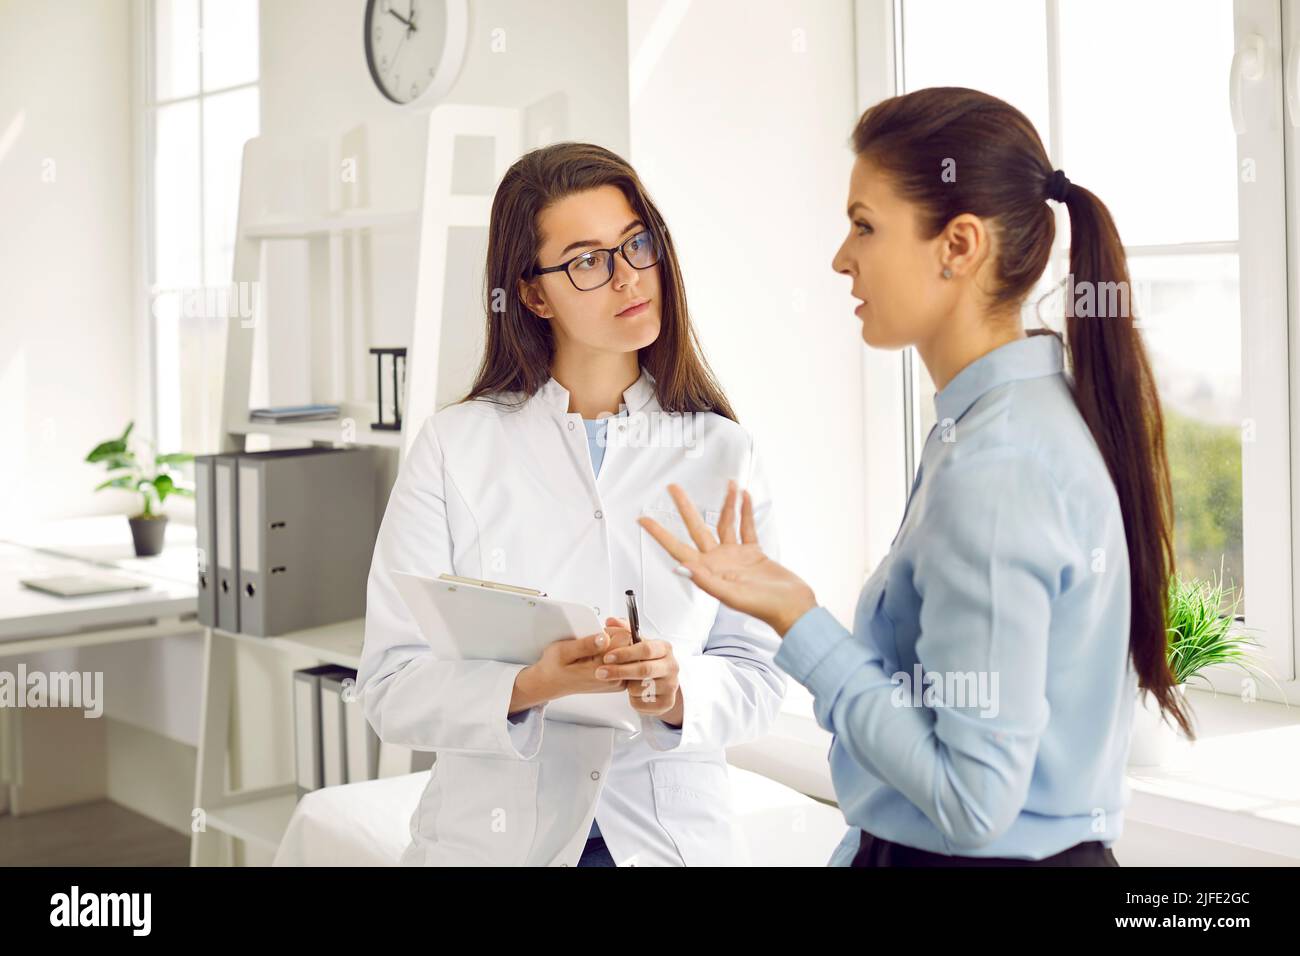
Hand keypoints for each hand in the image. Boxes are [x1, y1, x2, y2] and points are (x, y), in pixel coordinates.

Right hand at [511, 623, 631, 712]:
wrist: (551, 683)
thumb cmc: (555, 667)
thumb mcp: (563, 651)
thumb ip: (585, 644)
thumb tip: (603, 637)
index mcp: (602, 669)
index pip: (625, 639)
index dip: (613, 630)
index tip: (599, 632)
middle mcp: (613, 678)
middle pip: (630, 646)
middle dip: (616, 637)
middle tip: (596, 639)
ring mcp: (617, 681)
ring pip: (629, 653)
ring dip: (616, 645)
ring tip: (596, 647)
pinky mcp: (617, 681)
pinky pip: (625, 661)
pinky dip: (616, 653)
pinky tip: (601, 653)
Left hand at [595, 634, 680, 720]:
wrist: (665, 682)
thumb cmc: (649, 660)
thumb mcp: (639, 643)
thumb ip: (624, 630)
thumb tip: (611, 621)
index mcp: (664, 648)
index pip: (645, 649)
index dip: (625, 653)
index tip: (607, 656)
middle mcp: (671, 666)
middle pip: (643, 670)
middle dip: (619, 671)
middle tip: (601, 672)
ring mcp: (671, 685)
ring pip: (641, 688)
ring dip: (627, 686)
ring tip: (625, 682)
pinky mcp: (667, 702)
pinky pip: (642, 704)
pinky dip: (633, 699)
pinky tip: (633, 693)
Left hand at [637, 480, 817, 636]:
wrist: (792, 609)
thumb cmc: (763, 607)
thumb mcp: (731, 595)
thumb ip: (706, 581)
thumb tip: (680, 568)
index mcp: (708, 572)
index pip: (677, 549)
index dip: (659, 534)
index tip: (643, 519)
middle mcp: (718, 561)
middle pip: (696, 528)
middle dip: (685, 507)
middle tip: (673, 487)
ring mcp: (736, 556)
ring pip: (725, 523)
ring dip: (726, 504)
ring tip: (729, 484)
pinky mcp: (754, 553)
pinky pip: (747, 528)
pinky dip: (746, 512)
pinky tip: (744, 496)